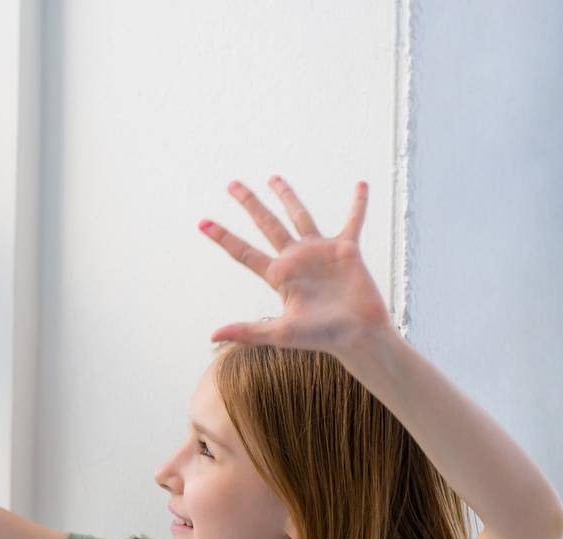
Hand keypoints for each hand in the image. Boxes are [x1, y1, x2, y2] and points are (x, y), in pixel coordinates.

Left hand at [198, 176, 390, 355]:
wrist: (357, 335)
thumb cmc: (321, 337)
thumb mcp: (280, 333)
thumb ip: (248, 331)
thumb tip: (213, 335)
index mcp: (278, 276)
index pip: (244, 252)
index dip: (223, 237)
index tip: (202, 222)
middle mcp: (295, 259)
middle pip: (267, 224)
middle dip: (250, 204)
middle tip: (232, 184)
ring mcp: (319, 252)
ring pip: (299, 215)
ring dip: (287, 196)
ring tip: (272, 178)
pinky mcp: (346, 250)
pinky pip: (353, 220)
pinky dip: (358, 204)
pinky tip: (360, 185)